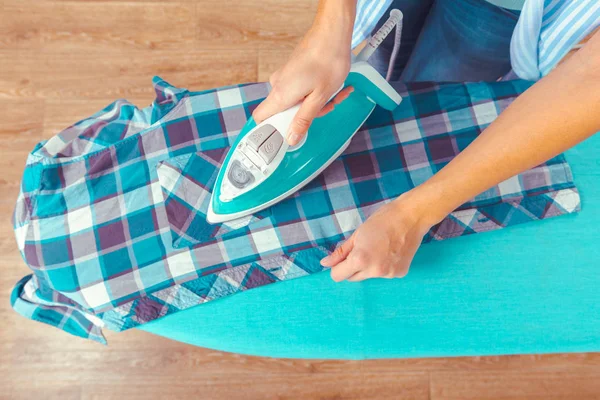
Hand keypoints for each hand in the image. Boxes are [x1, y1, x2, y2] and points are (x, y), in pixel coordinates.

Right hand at [252, 18, 352, 145]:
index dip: (271, 130)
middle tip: (326, 106)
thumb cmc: (328, 60)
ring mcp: (285, 77)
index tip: (287, 136)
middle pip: (284, 112)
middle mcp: (278, 85)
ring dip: (316, 102)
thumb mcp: (319, 98)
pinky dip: (315, 91)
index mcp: (280, 95)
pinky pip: (300, 89)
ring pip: (296, 101)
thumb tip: (291, 138)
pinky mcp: (293, 71)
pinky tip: (331, 86)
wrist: (333, 32)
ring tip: (334, 92)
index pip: (260, 118)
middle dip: (307, 114)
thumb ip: (303, 120)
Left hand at [320, 190, 442, 281]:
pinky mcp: (400, 274)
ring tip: (379, 248)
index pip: (338, 276)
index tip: (343, 257)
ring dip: (369, 267)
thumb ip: (340, 252)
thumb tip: (325, 264)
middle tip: (362, 248)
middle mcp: (374, 271)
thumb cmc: (382, 220)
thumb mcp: (357, 234)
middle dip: (352, 267)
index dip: (337, 266)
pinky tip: (390, 252)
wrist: (411, 217)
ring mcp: (388, 275)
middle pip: (353, 278)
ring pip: (369, 276)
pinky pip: (384, 274)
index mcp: (360, 260)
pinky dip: (383, 266)